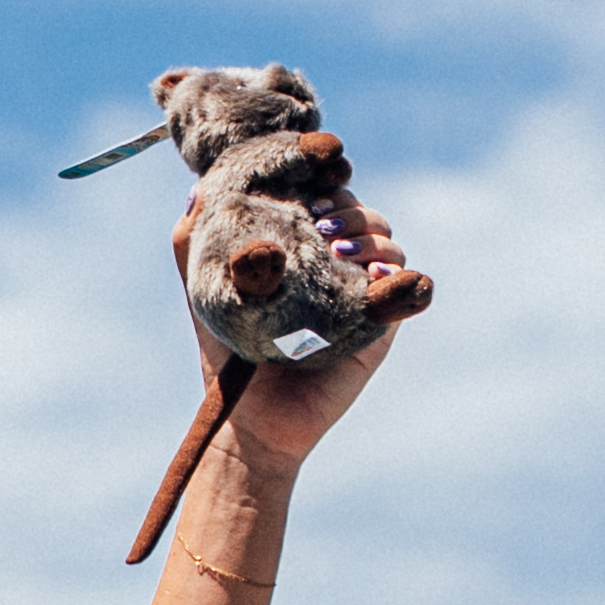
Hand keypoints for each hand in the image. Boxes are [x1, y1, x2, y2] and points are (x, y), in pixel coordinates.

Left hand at [203, 188, 415, 476]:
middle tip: (320, 224)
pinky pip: (412, 288)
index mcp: (304, 252)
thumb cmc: (228, 357)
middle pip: (363, 215)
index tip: (306, 194)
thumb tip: (196, 192)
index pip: (327, 199)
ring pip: (389, 244)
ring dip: (371, 236)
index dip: (325, 185)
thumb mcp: (204, 293)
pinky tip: (374, 276)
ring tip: (340, 250)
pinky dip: (402, 274)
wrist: (251, 419)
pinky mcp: (382, 325)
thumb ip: (192, 245)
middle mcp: (338, 268)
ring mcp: (364, 295)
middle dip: (348, 209)